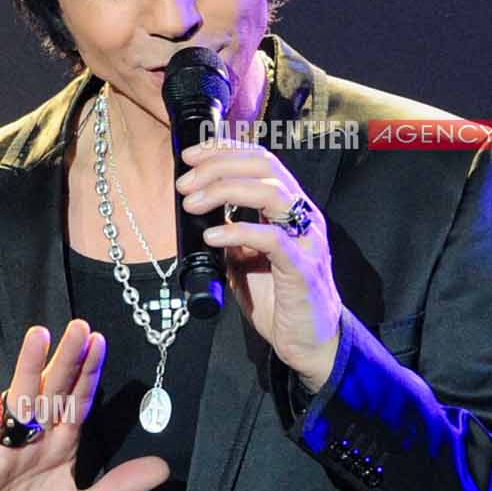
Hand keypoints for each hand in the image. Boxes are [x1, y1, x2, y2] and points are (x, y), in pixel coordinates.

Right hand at [0, 319, 169, 490]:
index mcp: (59, 446)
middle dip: (64, 360)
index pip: (77, 402)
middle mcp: (33, 441)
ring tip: (37, 340)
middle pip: (50, 394)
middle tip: (77, 327)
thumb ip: (120, 487)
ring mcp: (4, 453)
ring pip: (17, 407)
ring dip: (26, 373)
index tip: (99, 340)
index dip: (88, 373)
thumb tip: (165, 468)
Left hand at [177, 137, 342, 389]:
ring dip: (225, 191)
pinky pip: (273, 239)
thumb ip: (229, 232)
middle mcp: (302, 215)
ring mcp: (306, 239)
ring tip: (192, 203)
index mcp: (289, 208)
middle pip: (264, 167)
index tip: (190, 154)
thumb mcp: (244, 258)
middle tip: (184, 182)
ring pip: (271, 193)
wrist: (307, 341)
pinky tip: (212, 236)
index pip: (261, 160)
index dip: (225, 149)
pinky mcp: (303, 268)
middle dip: (219, 166)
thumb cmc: (277, 297)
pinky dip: (238, 231)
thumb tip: (196, 211)